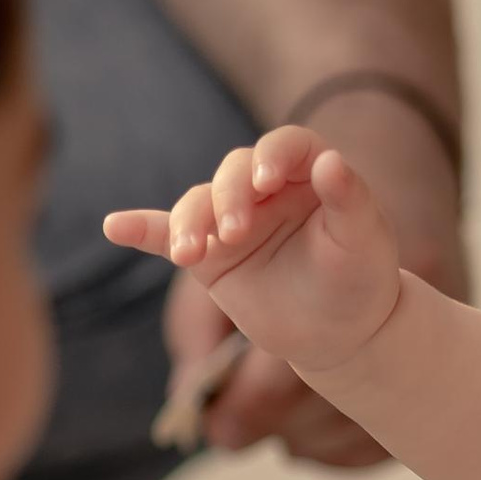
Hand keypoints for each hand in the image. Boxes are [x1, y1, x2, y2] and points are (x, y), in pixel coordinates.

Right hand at [107, 125, 402, 387]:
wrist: (342, 332)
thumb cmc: (360, 278)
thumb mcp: (365, 241)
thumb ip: (350, 199)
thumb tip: (332, 160)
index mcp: (307, 171)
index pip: (284, 147)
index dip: (272, 156)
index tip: (265, 181)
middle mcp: (263, 187)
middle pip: (232, 173)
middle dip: (228, 198)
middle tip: (235, 232)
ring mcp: (231, 218)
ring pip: (197, 204)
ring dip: (189, 223)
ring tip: (190, 254)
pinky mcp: (208, 254)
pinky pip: (167, 235)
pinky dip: (141, 229)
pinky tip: (115, 226)